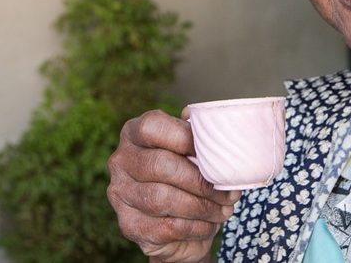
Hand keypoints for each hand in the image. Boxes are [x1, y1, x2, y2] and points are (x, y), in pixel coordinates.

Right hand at [108, 109, 240, 261]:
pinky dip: (196, 227)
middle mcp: (120, 161)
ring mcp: (120, 194)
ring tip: (224, 209)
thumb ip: (200, 135)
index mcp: (134, 133)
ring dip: (202, 206)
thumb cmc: (190, 175)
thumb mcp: (194, 150)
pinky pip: (166, 227)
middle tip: (230, 192)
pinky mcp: (129, 226)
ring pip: (162, 199)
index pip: (152, 127)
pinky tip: (210, 224)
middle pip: (160, 165)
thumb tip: (211, 124)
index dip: (185, 138)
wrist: (180, 224)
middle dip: (201, 181)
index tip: (215, 153)